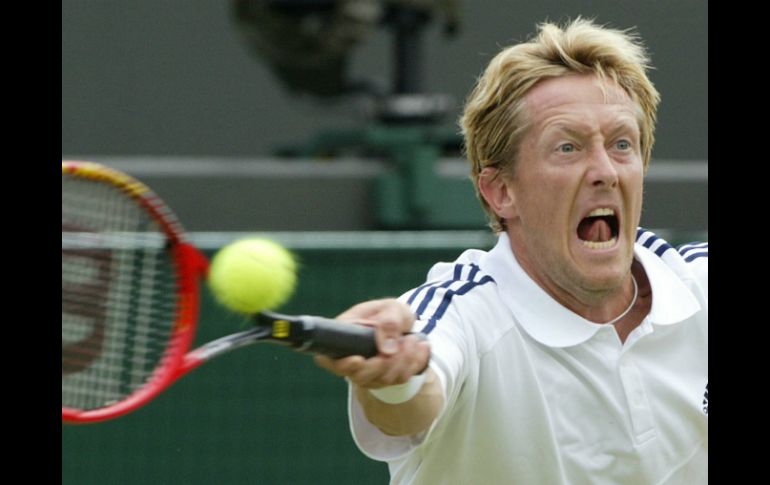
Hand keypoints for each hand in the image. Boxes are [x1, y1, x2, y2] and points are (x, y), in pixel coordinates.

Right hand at [314, 298, 429, 388]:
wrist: (405, 325)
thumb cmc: (391, 313)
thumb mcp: (391, 308)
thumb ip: (388, 322)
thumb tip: (386, 350)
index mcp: (343, 336)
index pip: (329, 359)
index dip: (342, 364)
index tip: (358, 359)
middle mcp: (351, 359)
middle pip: (359, 376)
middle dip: (385, 362)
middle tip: (404, 341)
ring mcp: (367, 373)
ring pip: (383, 380)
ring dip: (403, 360)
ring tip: (412, 338)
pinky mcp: (385, 379)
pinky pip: (400, 379)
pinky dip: (414, 363)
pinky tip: (420, 347)